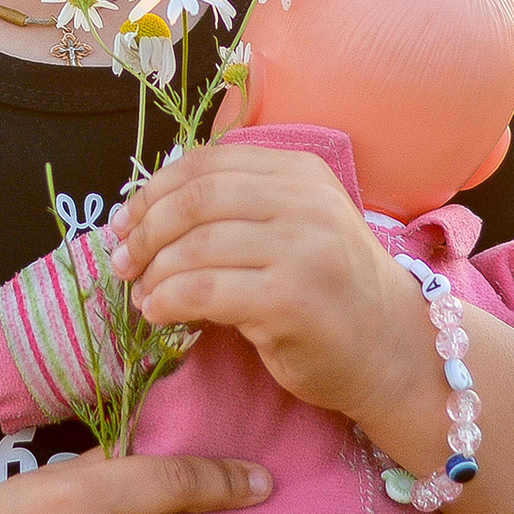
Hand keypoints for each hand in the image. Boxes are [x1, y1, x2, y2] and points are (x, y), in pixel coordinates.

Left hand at [107, 142, 411, 416]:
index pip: (206, 164)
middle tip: (121, 260)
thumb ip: (238, 206)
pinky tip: (157, 313)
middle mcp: (305, 202)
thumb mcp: (295, 226)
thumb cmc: (331, 290)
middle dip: (145, 229)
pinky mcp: (291, 301)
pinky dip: (168, 300)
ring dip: (153, 271)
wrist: (393, 349)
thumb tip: (143, 212)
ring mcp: (303, 250)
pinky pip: (205, 292)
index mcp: (301, 172)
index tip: (124, 221)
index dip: (154, 190)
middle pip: (197, 198)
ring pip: (196, 246)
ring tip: (140, 293)